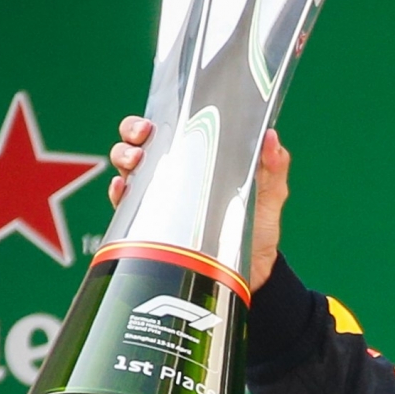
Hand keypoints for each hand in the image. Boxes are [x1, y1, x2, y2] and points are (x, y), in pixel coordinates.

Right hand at [108, 117, 290, 292]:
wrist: (254, 271)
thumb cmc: (259, 227)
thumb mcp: (270, 193)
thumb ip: (273, 166)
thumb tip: (270, 137)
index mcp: (198, 159)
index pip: (166, 131)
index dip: (150, 122)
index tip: (151, 123)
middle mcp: (174, 176)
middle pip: (138, 145)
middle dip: (130, 137)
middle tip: (142, 139)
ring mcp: (161, 201)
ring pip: (128, 171)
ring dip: (123, 159)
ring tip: (135, 162)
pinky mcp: (153, 227)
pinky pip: (127, 208)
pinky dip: (120, 195)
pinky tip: (125, 190)